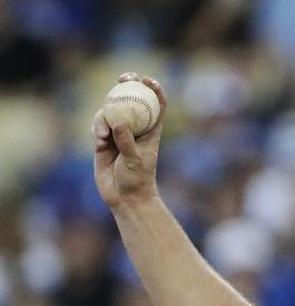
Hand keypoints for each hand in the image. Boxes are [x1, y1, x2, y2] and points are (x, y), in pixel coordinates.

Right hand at [92, 72, 166, 209]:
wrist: (124, 196)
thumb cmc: (137, 180)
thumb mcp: (135, 161)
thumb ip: (127, 141)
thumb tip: (118, 121)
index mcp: (151, 131)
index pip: (157, 105)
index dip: (154, 89)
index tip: (147, 80)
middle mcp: (135, 128)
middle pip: (131, 99)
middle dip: (126, 84)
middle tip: (122, 78)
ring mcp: (118, 132)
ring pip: (110, 111)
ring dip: (104, 118)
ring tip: (103, 137)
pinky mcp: (103, 139)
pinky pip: (97, 124)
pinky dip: (96, 129)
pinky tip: (99, 141)